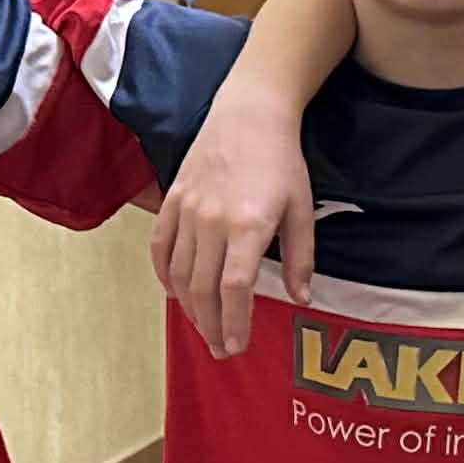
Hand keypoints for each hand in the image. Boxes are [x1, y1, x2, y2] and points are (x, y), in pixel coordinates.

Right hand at [149, 87, 315, 354]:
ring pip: (179, 273)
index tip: (237, 345)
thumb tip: (301, 299)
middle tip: (221, 349)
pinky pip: (160, 247)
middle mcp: (211, 221)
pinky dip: (164, 275)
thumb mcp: (302, 209)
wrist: (248, 113)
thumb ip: (301, 258)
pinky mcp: (172, 200)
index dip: (234, 321)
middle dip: (211, 325)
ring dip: (189, 308)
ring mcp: (187, 210)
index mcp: (247, 226)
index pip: (234, 288)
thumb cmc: (282, 162)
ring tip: (204, 328)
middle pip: (203, 288)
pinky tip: (176, 294)